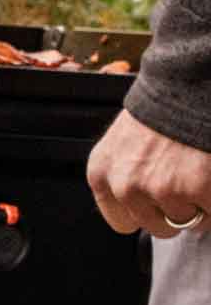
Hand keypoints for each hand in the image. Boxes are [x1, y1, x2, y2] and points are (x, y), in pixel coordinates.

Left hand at [87, 106, 210, 236]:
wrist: (191, 78)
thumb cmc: (166, 105)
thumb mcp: (126, 141)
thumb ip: (127, 175)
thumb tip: (148, 206)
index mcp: (102, 173)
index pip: (123, 222)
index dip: (150, 211)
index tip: (163, 199)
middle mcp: (125, 185)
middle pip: (159, 226)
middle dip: (179, 208)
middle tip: (190, 178)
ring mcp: (161, 188)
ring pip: (189, 221)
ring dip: (202, 202)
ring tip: (201, 169)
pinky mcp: (197, 187)